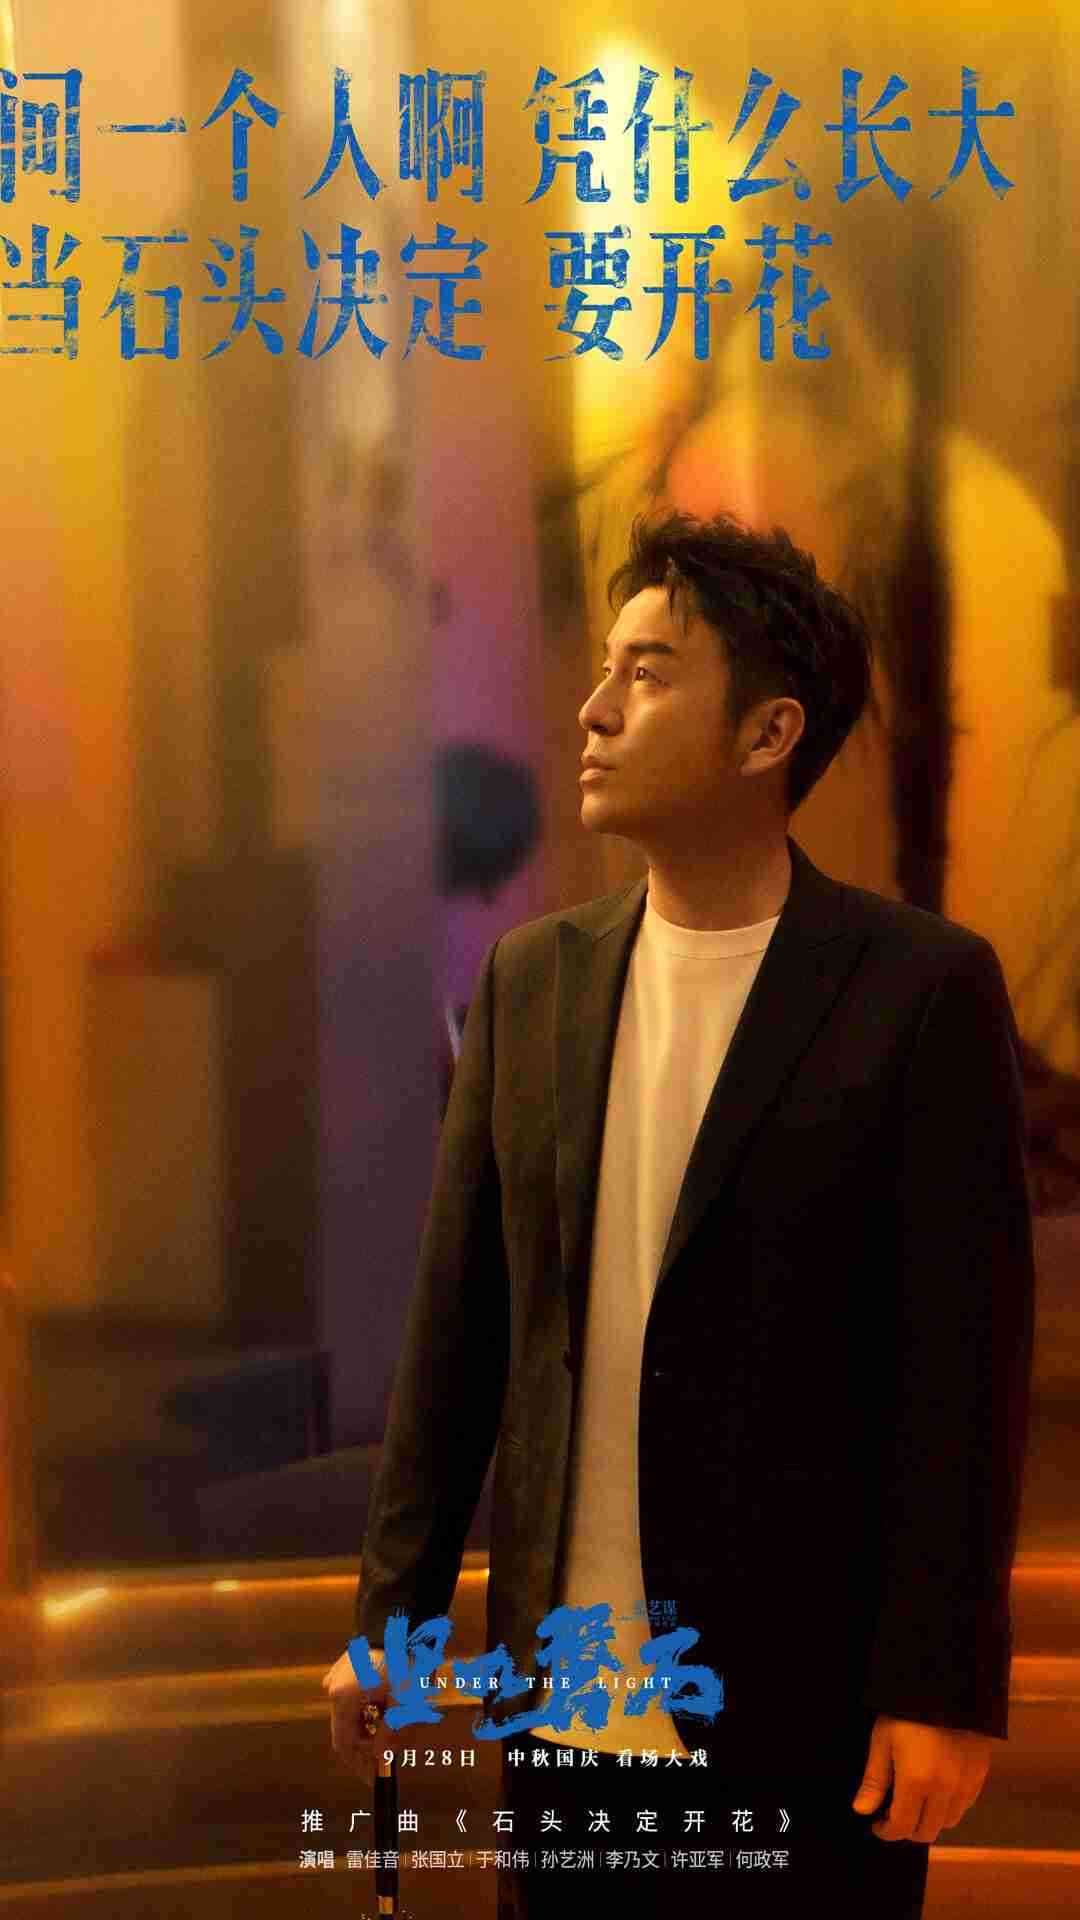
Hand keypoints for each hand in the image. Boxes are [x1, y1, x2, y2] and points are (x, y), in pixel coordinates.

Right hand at [322, 1644, 394, 1784]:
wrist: (399, 1619)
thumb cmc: (403, 1660)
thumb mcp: (405, 1701)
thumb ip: (391, 1735)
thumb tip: (382, 1759)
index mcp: (343, 1698)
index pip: (344, 1743)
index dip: (359, 1764)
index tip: (373, 1777)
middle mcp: (334, 1688)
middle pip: (349, 1729)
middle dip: (371, 1742)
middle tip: (394, 1749)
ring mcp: (338, 1675)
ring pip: (354, 1713)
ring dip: (373, 1722)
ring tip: (400, 1717)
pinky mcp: (346, 1666)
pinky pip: (356, 1696)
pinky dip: (370, 1705)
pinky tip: (391, 1700)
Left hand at [852, 1715, 993, 1842]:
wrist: (948, 1685)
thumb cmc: (907, 1710)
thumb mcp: (883, 1739)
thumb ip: (874, 1779)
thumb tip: (861, 1810)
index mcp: (917, 1781)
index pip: (902, 1826)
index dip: (887, 1831)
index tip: (877, 1824)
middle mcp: (945, 1789)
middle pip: (927, 1831)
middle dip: (908, 1829)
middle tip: (894, 1814)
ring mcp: (966, 1784)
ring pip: (949, 1821)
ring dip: (931, 1820)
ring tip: (916, 1802)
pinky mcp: (980, 1774)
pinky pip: (965, 1804)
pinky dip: (950, 1806)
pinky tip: (938, 1790)